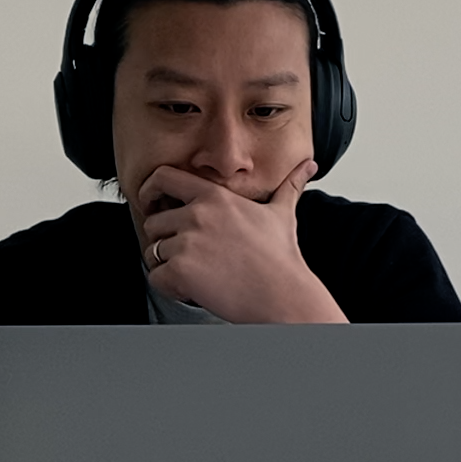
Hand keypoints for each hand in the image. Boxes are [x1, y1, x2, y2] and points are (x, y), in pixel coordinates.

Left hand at [138, 159, 347, 323]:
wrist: (283, 296)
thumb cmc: (281, 259)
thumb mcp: (282, 214)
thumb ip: (289, 186)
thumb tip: (309, 165)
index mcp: (214, 197)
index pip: (163, 177)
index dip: (151, 189)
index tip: (152, 202)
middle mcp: (197, 215)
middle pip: (153, 222)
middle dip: (165, 241)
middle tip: (191, 256)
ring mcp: (187, 242)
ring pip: (152, 252)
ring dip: (168, 266)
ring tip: (196, 274)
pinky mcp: (181, 270)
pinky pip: (156, 277)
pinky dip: (169, 287)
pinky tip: (194, 289)